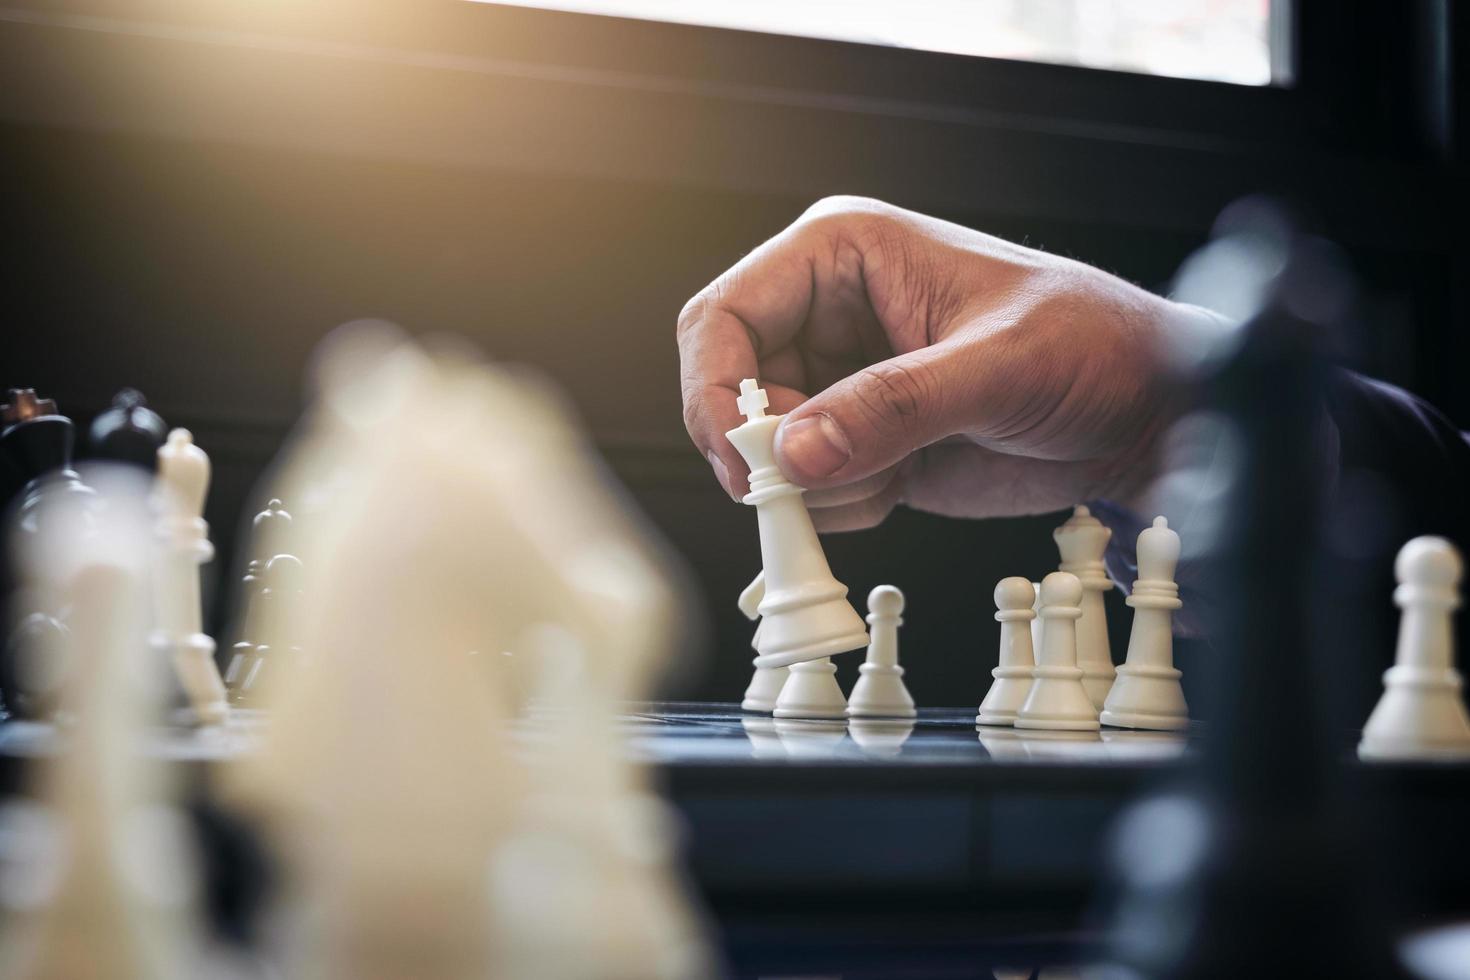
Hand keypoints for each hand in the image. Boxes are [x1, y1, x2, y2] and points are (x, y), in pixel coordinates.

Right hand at [677, 196, 1210, 530]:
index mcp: (844, 255)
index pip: (725, 317)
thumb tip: (798, 451)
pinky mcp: (862, 440)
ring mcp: (842, 383)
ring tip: (892, 474)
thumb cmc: (1093, 344)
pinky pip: (807, 486)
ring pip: (764, 449)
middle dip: (764, 450)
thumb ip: (894, 406)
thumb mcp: (999, 366)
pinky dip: (839, 505)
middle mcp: (829, 316)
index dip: (714, 388)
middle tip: (813, 485)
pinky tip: (902, 485)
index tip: (746, 455)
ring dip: (811, 485)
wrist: (1143, 410)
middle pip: (729, 392)